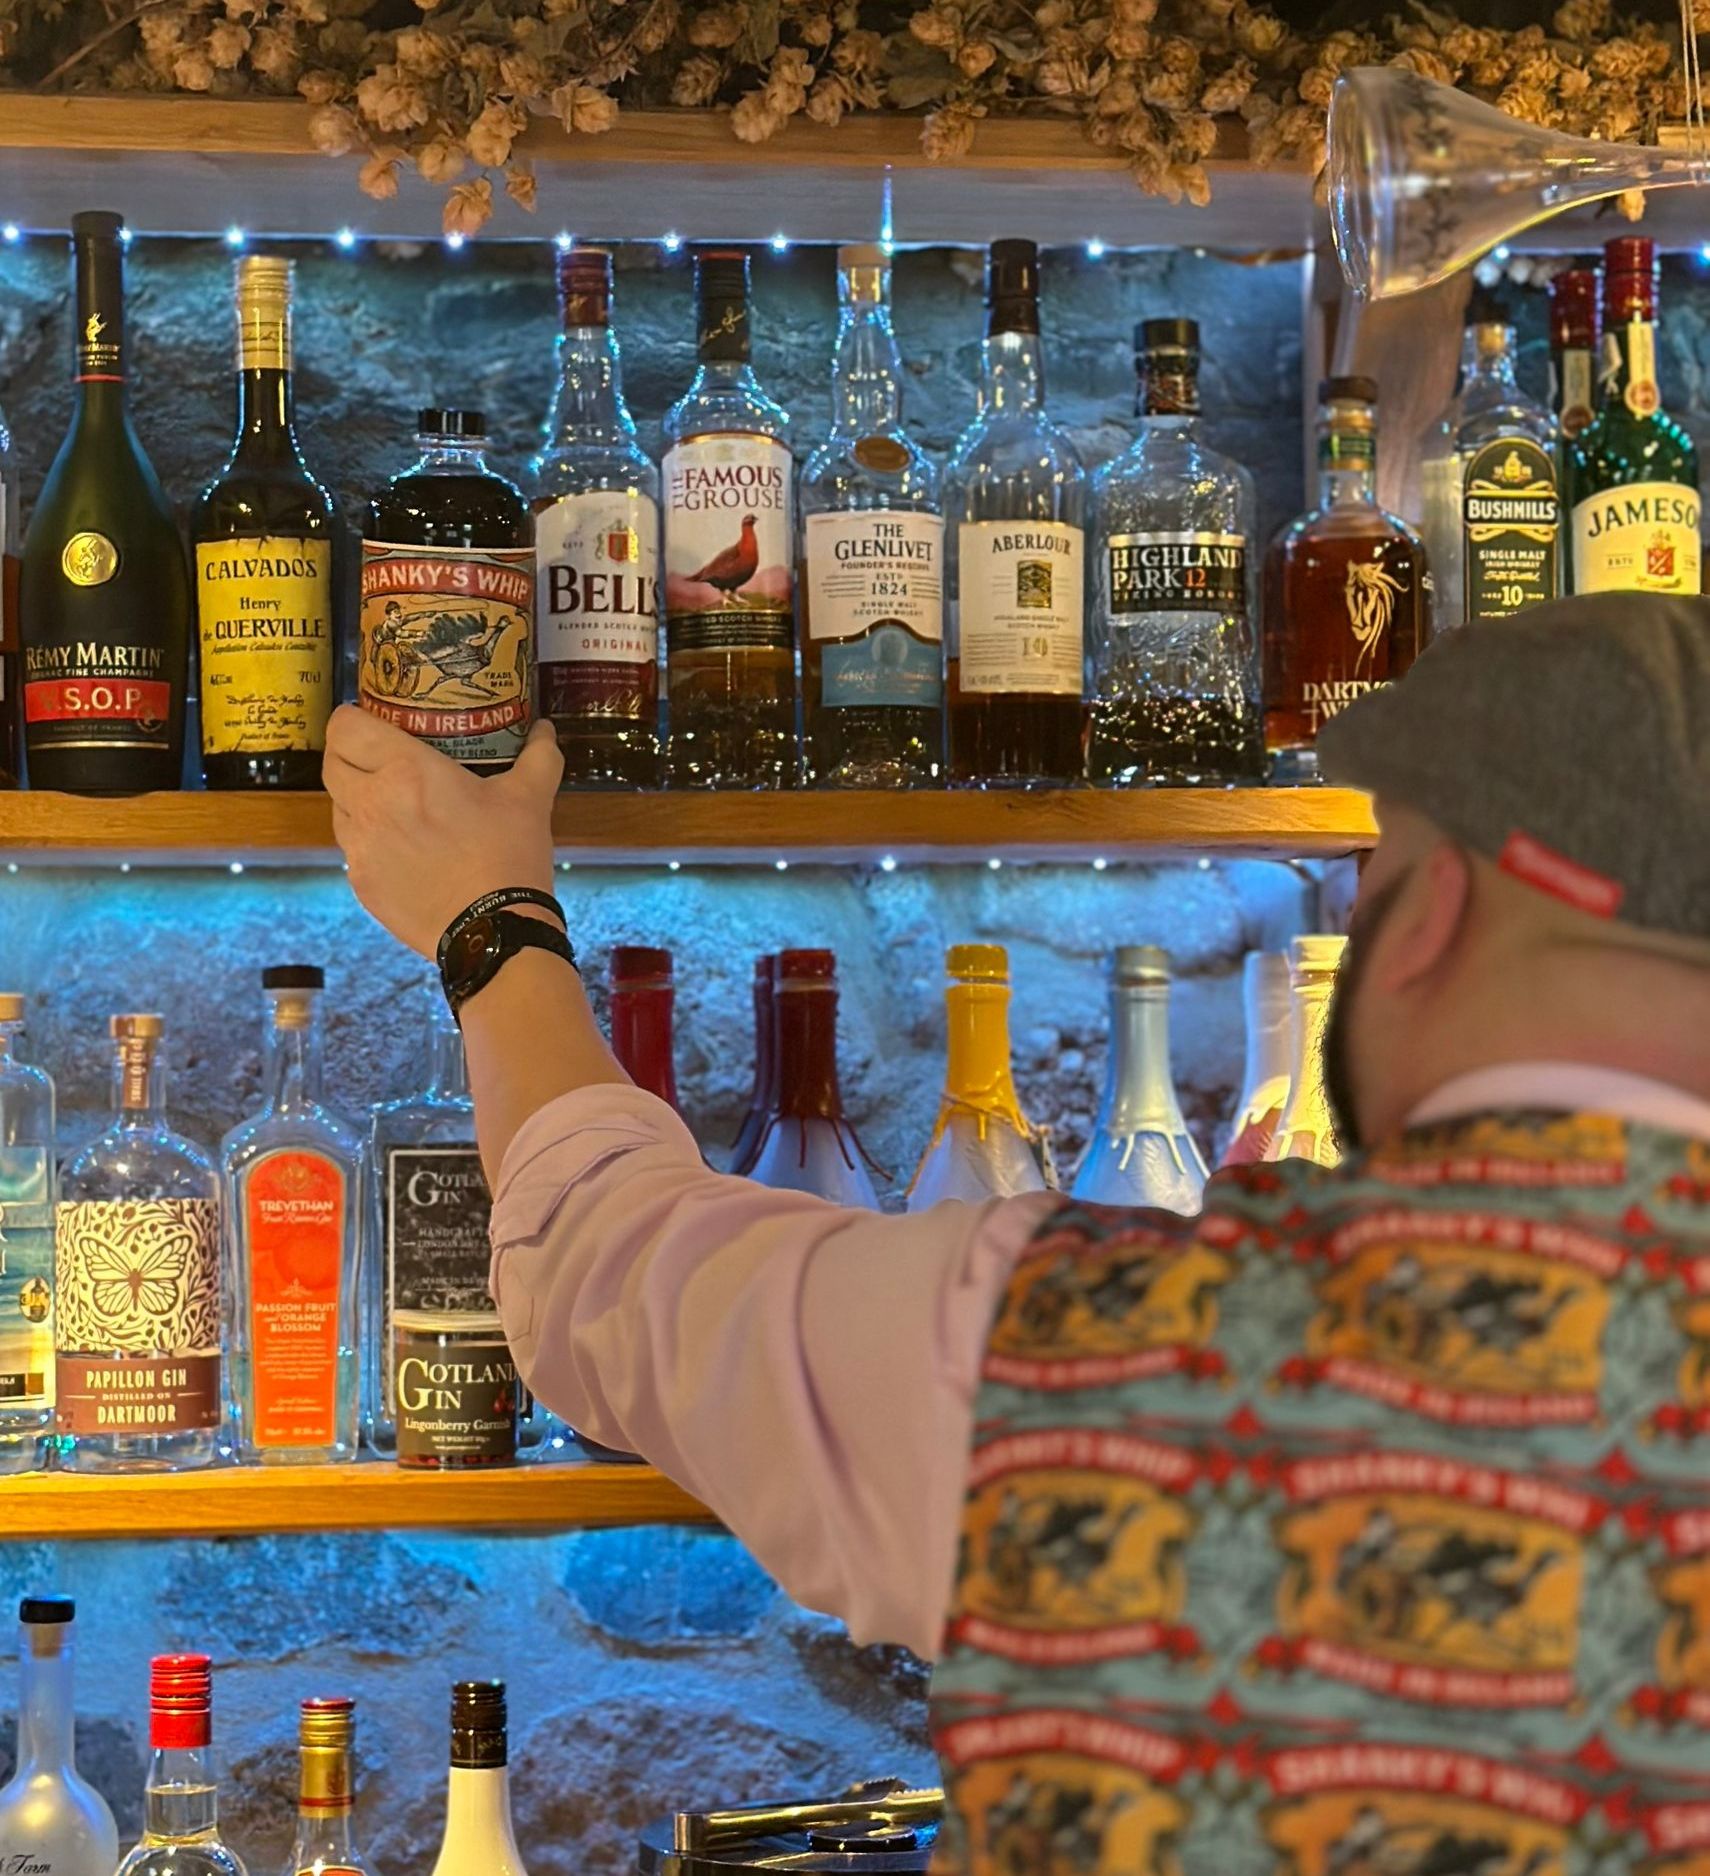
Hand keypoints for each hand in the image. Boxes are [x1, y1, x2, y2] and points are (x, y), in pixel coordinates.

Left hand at [324, 705, 562, 957]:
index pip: (344, 727)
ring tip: (391, 804)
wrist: (494, 930)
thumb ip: (537, 756)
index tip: (369, 719)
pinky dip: (369, 841)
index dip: (351, 717)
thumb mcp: (530, 797)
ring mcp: (360, 847)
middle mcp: (371, 804)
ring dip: (356, 798)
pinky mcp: (362, 883)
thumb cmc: (508, 856)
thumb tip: (544, 730)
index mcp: (405, 771)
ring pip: (338, 807)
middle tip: (378, 757)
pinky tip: (402, 847)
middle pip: (332, 763)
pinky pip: (352, 849)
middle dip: (349, 754)